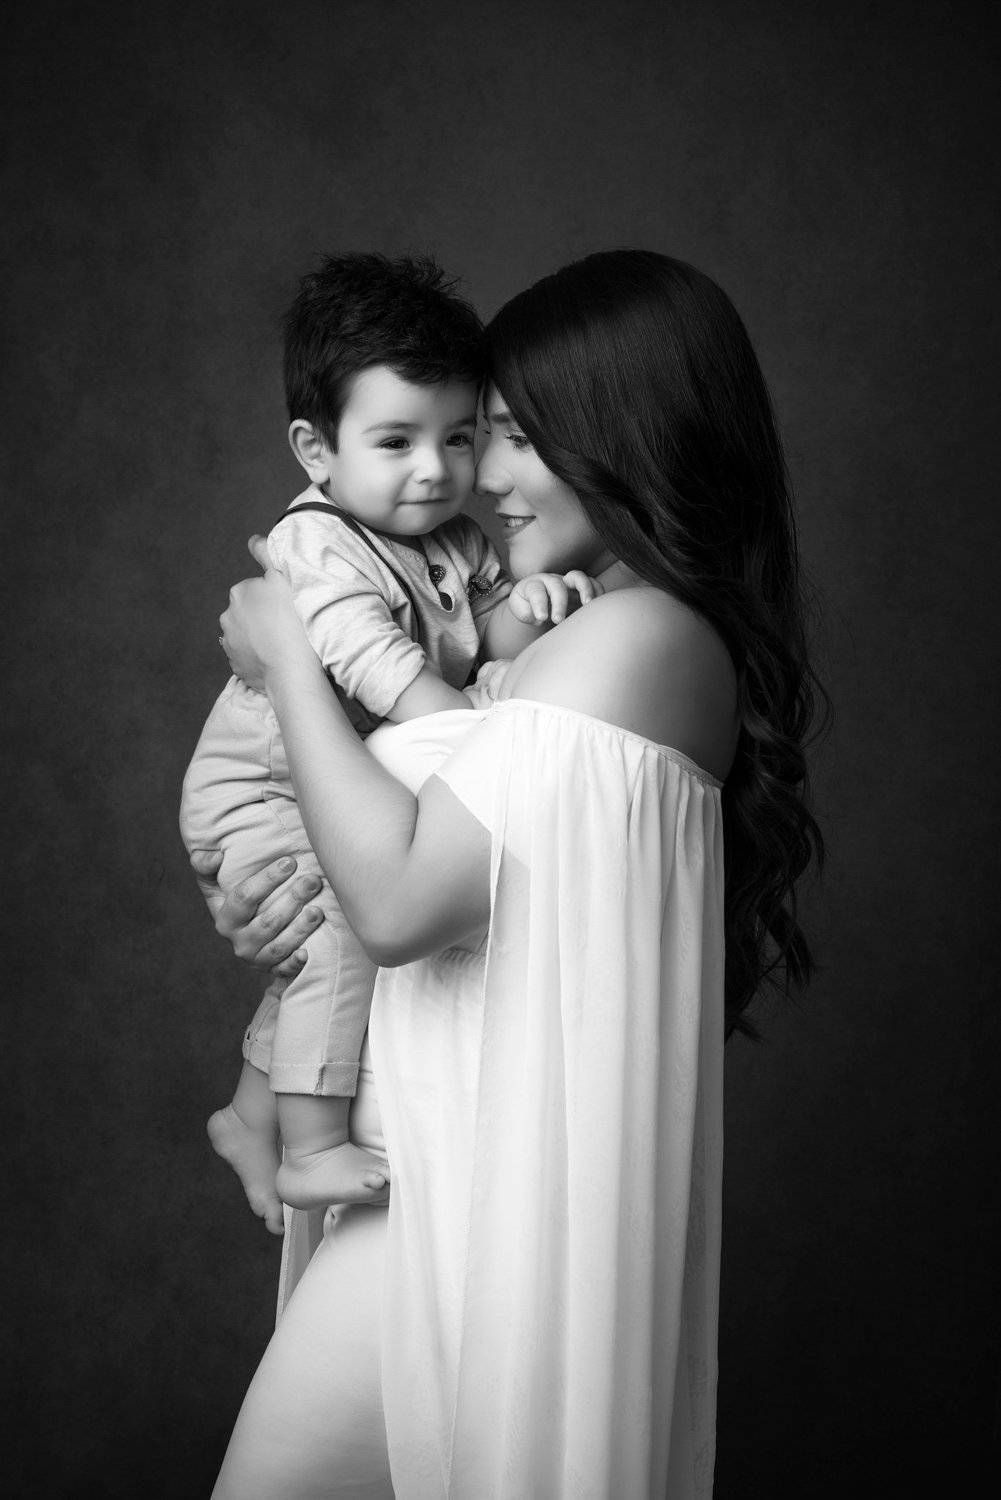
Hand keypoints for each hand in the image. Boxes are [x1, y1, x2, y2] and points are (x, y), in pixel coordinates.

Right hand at [189, 851, 324, 976]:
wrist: (248, 934)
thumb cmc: (237, 900)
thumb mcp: (214, 882)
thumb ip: (205, 865)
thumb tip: (215, 856)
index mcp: (226, 919)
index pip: (245, 897)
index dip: (267, 879)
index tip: (290, 862)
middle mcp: (240, 941)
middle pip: (268, 921)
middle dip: (293, 899)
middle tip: (313, 880)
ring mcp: (257, 958)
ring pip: (279, 945)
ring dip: (300, 928)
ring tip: (318, 910)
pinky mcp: (274, 970)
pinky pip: (285, 970)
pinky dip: (295, 963)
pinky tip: (307, 953)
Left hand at [219, 536, 314, 690]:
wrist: (292, 668)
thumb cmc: (293, 621)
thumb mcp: (283, 578)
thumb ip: (265, 554)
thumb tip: (253, 539)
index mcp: (240, 592)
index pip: (257, 590)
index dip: (274, 597)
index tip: (288, 606)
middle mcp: (228, 616)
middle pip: (249, 612)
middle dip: (263, 616)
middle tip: (287, 624)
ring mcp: (230, 643)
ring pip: (247, 635)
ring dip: (259, 636)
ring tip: (281, 644)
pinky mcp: (236, 666)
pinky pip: (247, 657)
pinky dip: (258, 657)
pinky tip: (274, 658)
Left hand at [507, 570, 603, 625]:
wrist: (536, 598)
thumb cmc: (527, 603)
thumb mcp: (519, 607)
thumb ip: (524, 612)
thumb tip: (538, 617)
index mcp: (535, 584)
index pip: (536, 590)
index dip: (539, 604)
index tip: (541, 618)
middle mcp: (552, 581)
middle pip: (558, 584)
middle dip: (559, 602)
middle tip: (558, 620)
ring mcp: (568, 583)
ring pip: (579, 578)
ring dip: (585, 589)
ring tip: (587, 604)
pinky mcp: (581, 590)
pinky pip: (593, 584)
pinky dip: (598, 592)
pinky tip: (597, 606)